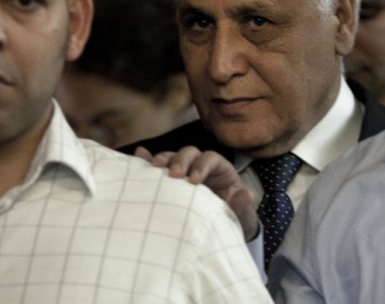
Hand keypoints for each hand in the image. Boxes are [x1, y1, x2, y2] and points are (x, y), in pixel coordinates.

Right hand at [134, 146, 258, 240]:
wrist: (219, 230)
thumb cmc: (232, 217)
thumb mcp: (240, 213)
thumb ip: (240, 204)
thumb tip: (247, 195)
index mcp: (220, 170)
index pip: (210, 158)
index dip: (202, 165)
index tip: (194, 181)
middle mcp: (200, 166)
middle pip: (189, 153)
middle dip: (180, 160)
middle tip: (173, 174)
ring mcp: (183, 172)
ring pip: (172, 157)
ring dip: (162, 159)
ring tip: (153, 167)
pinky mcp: (169, 182)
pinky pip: (157, 169)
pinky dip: (147, 161)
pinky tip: (138, 156)